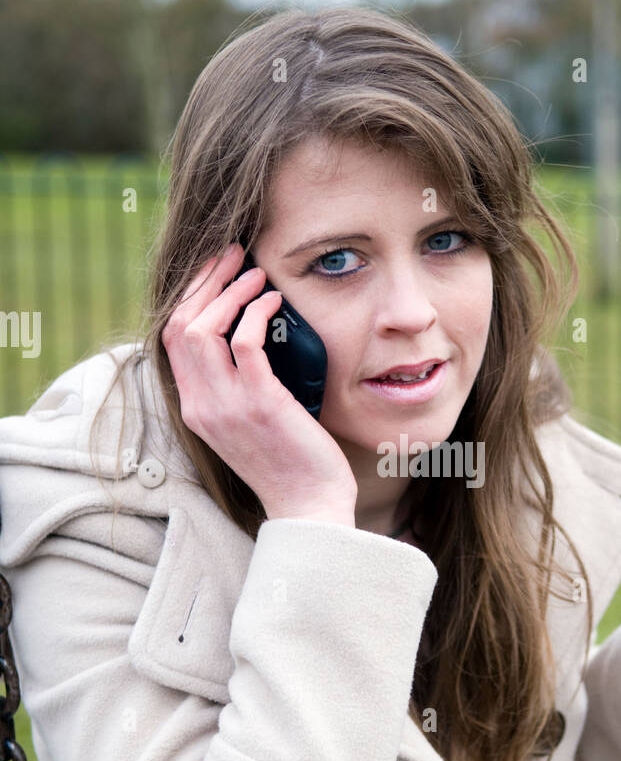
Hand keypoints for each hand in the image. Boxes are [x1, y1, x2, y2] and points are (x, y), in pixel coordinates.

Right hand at [161, 243, 357, 522]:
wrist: (308, 506)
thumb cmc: (289, 463)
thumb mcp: (247, 423)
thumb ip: (235, 387)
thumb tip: (246, 338)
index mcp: (195, 408)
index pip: (172, 339)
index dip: (190, 296)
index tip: (214, 271)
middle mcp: (202, 405)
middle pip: (181, 325)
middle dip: (205, 281)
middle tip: (232, 254)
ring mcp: (227, 405)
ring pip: (204, 329)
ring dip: (229, 292)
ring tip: (255, 272)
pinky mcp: (259, 403)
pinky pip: (244, 342)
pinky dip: (256, 312)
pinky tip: (274, 300)